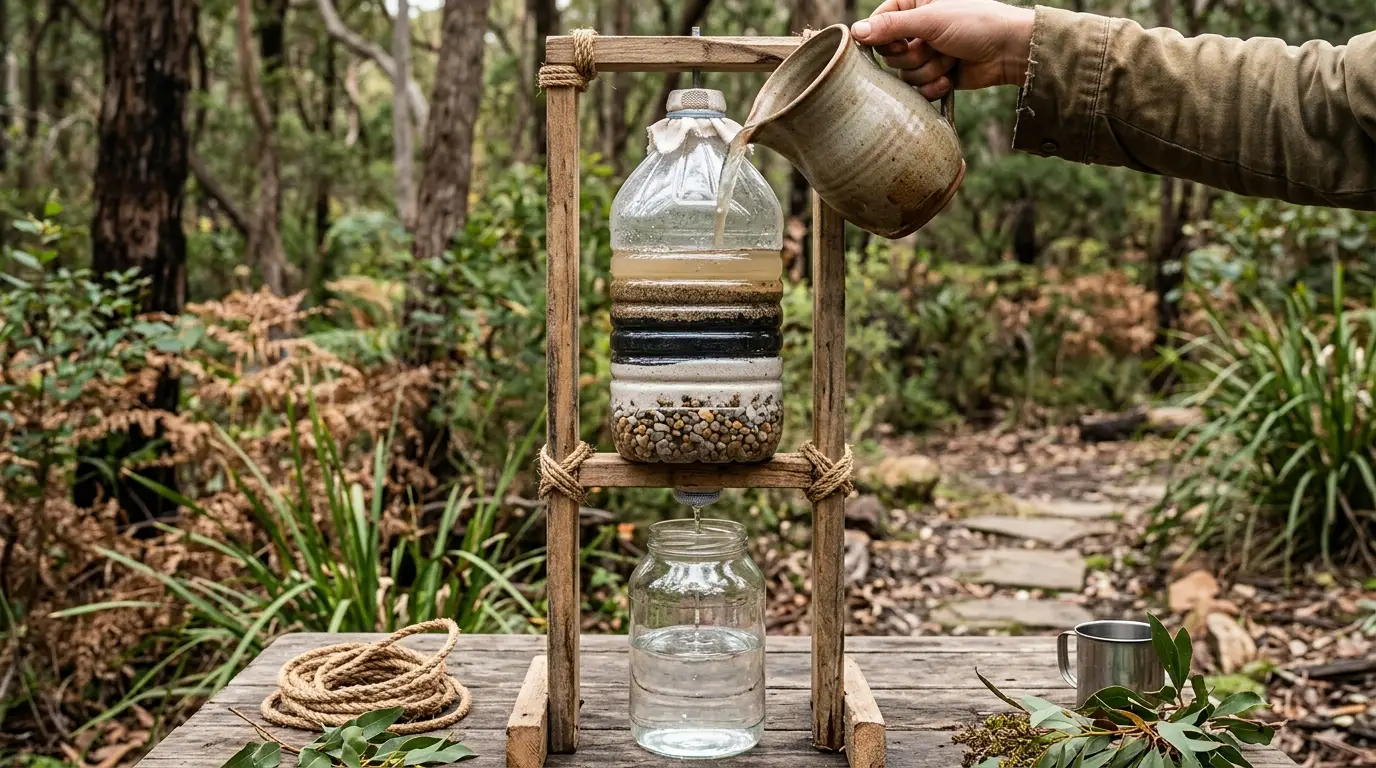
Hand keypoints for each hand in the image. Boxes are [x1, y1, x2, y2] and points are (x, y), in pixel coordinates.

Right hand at [852, 0, 1034, 98]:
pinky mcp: (935, 75)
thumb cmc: (975, 23)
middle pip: (890, 54)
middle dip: (914, 55)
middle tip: (935, 46)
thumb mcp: (930, 20)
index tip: (901, 41)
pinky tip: (951, 76)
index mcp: (913, 6)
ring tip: (950, 59)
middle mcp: (917, 29)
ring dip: (929, 70)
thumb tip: (855, 33)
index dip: (884, 38)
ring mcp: (926, 53)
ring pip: (905, 74)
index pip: (878, 23)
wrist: (1009, 50)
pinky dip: (934, 86)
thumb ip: (890, 26)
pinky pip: (919, 89)